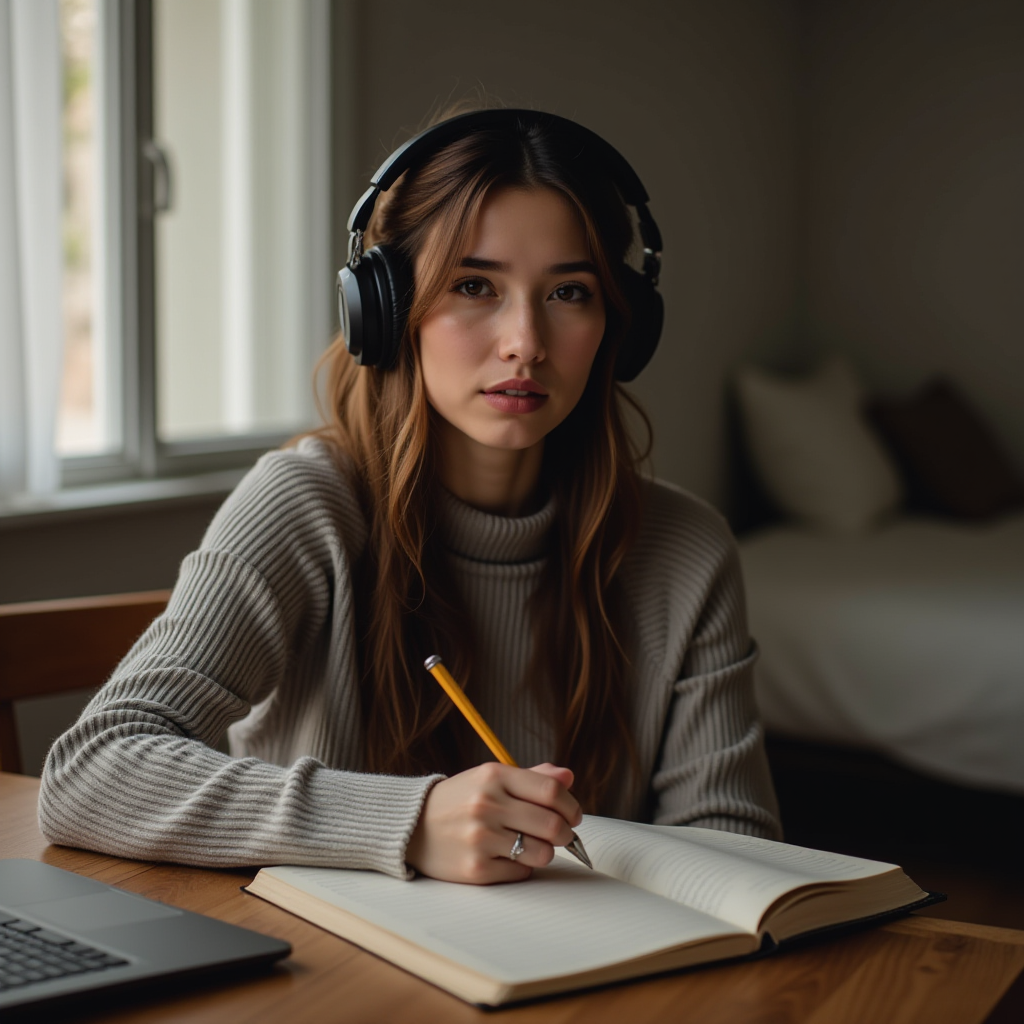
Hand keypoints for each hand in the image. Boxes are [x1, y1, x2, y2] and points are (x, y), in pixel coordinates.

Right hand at [405, 762, 580, 883]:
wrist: (412, 826)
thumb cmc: (460, 800)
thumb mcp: (491, 778)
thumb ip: (532, 777)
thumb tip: (569, 776)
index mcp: (493, 775)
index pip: (551, 790)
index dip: (571, 805)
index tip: (573, 814)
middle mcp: (486, 804)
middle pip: (552, 824)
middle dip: (566, 833)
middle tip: (562, 835)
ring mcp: (480, 838)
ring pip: (542, 852)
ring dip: (545, 852)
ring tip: (533, 846)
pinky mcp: (475, 869)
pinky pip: (521, 872)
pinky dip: (522, 867)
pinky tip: (507, 856)